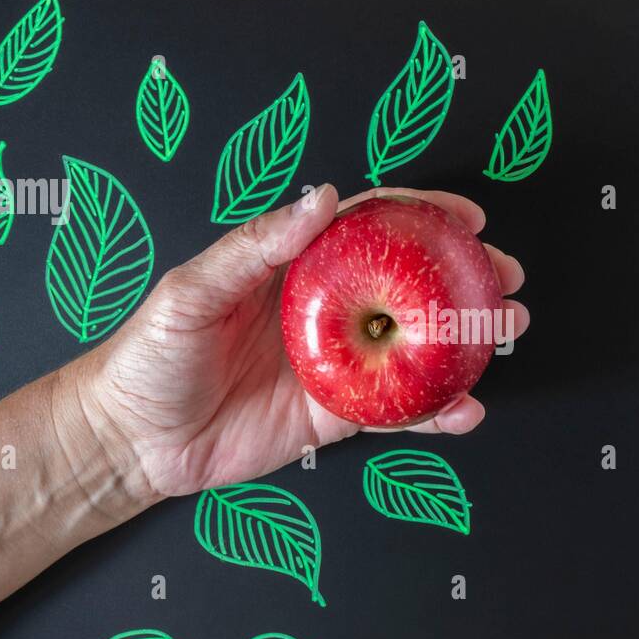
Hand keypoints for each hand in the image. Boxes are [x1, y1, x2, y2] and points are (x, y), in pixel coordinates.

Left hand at [63, 184, 529, 500]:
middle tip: (505, 278)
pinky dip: (434, 412)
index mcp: (294, 269)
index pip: (368, 229)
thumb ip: (256, 245)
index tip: (465, 217)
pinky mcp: (333, 418)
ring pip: (412, 348)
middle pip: (406, 287)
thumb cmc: (150, 354)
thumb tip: (321, 198)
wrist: (131, 440)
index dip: (420, 217)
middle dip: (461, 279)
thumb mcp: (193, 289)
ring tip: (506, 333)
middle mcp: (324, 313)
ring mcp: (334, 366)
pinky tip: (465, 409)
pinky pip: (393, 412)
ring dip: (463, 342)